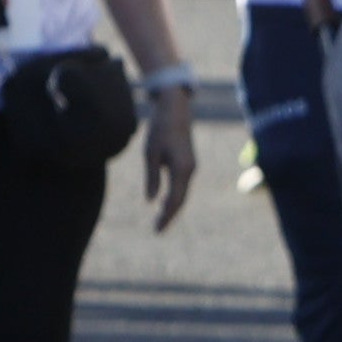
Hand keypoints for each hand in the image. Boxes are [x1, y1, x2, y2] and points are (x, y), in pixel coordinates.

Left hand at [137, 87, 195, 228]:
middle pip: (181, 200)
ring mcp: (190, 168)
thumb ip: (152, 178)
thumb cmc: (160, 130)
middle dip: (169, 215)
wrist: (175, 111)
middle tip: (157, 230)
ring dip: (172, 207)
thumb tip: (151, 200)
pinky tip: (165, 202)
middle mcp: (189, 171)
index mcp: (181, 170)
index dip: (166, 216)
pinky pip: (182, 185)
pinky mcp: (187, 164)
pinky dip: (174, 197)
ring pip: (182, 193)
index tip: (157, 229)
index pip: (175, 200)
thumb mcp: (150, 154)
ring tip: (160, 220)